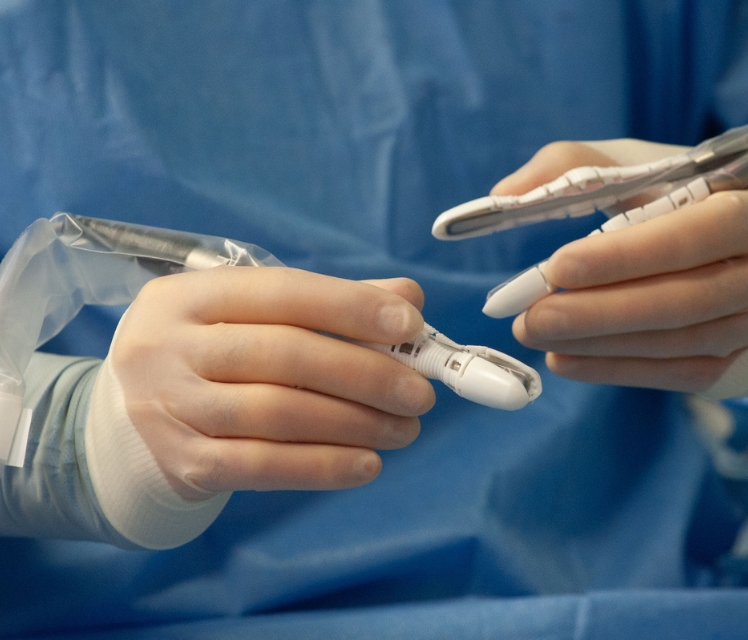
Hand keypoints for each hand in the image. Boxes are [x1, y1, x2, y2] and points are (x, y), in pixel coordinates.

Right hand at [108, 267, 435, 498]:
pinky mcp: (183, 463)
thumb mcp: (253, 315)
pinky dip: (323, 467)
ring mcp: (171, 407)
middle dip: (365, 373)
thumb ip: (330, 303)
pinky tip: (368, 465)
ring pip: (277, 413)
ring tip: (404, 429)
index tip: (411, 325)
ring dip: (355, 423)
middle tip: (420, 392)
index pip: (282, 292)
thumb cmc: (212, 355)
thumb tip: (408, 299)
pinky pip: (263, 467)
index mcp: (191, 295)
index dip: (351, 307)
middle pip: (284, 355)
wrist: (130, 419)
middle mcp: (170, 346)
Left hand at [492, 140, 747, 395]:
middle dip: (597, 312)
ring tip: (536, 334)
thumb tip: (505, 192)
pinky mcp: (733, 362)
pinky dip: (613, 369)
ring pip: (673, 343)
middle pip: (680, 301)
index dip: (625, 256)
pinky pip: (672, 374)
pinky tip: (565, 360)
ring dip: (597, 344)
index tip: (558, 266)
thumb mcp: (644, 165)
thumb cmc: (688, 196)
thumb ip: (576, 167)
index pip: (692, 236)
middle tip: (529, 317)